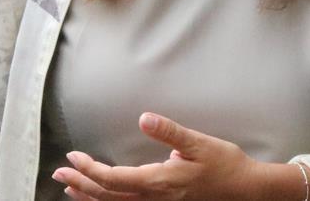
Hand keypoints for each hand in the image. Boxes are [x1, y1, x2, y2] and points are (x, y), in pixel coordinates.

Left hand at [50, 113, 305, 200]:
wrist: (251, 192)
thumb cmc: (227, 166)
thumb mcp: (200, 143)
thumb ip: (170, 131)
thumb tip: (145, 117)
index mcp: (160, 182)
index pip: (114, 179)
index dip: (90, 170)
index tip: (72, 158)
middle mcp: (156, 199)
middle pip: (109, 196)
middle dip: (81, 185)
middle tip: (58, 174)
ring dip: (90, 197)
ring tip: (69, 188)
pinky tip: (99, 198)